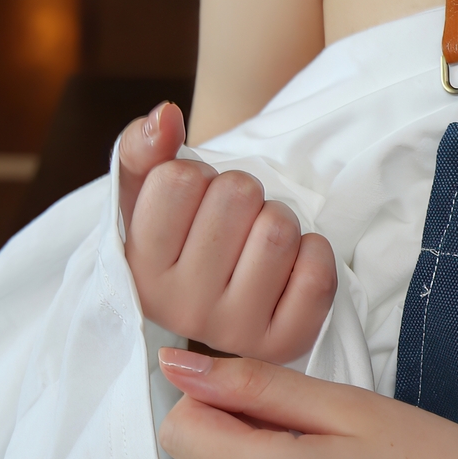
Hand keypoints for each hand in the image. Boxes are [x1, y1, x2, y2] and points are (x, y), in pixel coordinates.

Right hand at [118, 103, 336, 363]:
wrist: (219, 299)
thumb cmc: (183, 236)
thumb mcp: (147, 195)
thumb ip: (142, 149)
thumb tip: (166, 116)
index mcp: (140, 272)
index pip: (180, 179)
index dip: (197, 174)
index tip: (194, 201)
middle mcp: (182, 310)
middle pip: (238, 195)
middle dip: (244, 191)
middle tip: (235, 218)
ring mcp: (235, 331)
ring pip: (280, 229)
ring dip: (280, 217)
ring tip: (261, 238)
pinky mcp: (287, 342)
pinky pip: (318, 271)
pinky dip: (314, 251)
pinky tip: (291, 263)